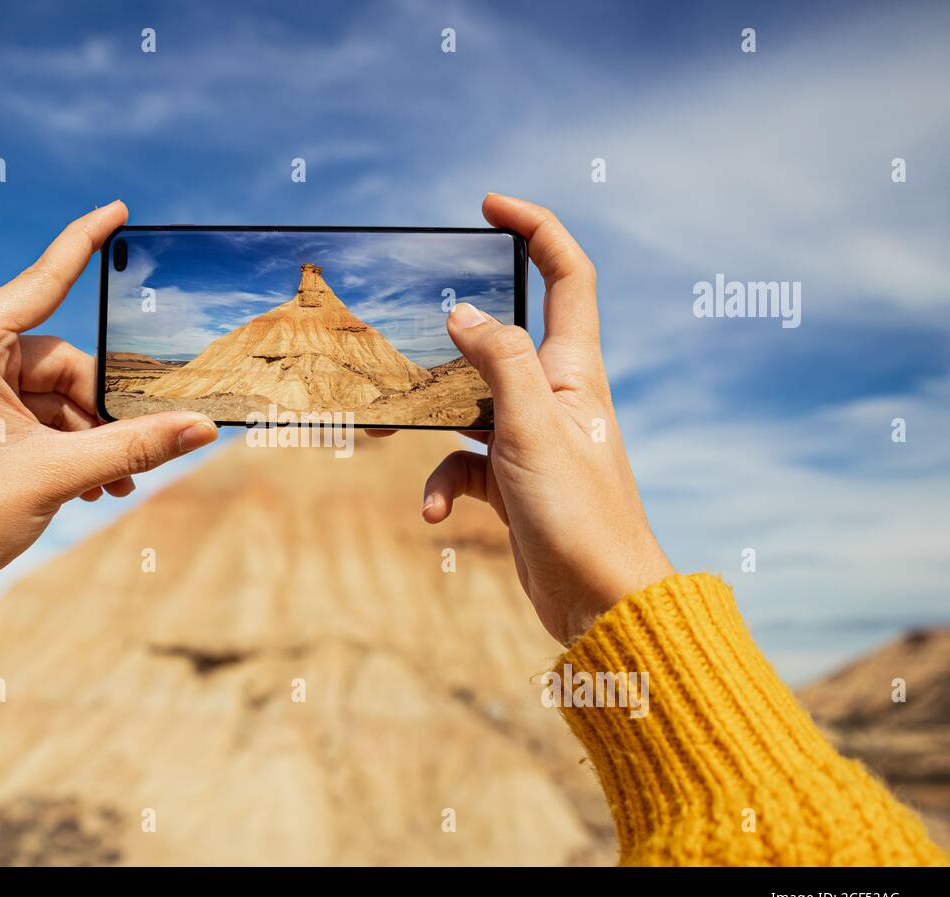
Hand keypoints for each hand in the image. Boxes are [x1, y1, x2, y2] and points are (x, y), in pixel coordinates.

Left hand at [0, 200, 216, 605]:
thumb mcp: (58, 474)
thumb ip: (134, 445)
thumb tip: (202, 428)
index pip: (43, 281)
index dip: (84, 243)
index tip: (119, 209)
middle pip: (63, 361)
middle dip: (102, 410)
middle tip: (135, 459)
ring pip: (54, 395)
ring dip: (89, 437)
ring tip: (115, 486)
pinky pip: (34, 416)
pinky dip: (65, 445)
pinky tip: (92, 486)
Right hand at [422, 193, 672, 643]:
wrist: (600, 603)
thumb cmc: (580, 514)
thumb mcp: (532, 427)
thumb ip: (498, 362)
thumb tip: (462, 311)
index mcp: (576, 370)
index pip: (567, 275)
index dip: (536, 229)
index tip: (489, 206)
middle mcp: (555, 395)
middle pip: (503, 336)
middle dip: (452, 333)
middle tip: (411, 320)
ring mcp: (532, 438)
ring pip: (469, 403)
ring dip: (430, 420)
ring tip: (382, 430)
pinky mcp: (513, 481)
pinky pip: (464, 465)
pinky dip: (442, 484)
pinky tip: (436, 514)